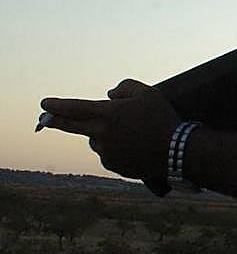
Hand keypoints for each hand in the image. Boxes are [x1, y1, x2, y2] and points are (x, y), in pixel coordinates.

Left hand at [40, 80, 179, 179]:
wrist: (177, 151)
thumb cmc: (162, 118)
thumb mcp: (148, 92)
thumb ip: (124, 87)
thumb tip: (109, 95)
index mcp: (106, 114)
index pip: (73, 108)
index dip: (56, 105)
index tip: (45, 103)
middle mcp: (101, 134)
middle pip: (71, 126)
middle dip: (55, 121)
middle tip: (43, 119)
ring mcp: (106, 152)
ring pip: (96, 140)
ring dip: (104, 135)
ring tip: (131, 134)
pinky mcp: (113, 166)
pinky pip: (108, 154)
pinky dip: (116, 149)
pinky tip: (134, 146)